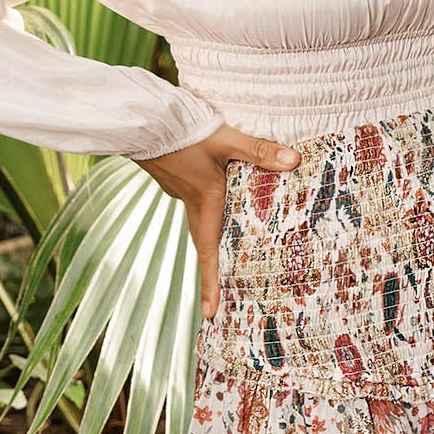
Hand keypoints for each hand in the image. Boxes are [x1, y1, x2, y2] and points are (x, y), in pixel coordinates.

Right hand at [135, 126, 301, 320]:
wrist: (140, 119)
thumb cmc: (181, 132)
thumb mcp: (224, 139)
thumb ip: (258, 150)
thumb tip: (294, 160)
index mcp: (205, 202)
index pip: (208, 252)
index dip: (210, 284)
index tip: (211, 313)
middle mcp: (191, 201)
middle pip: (204, 242)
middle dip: (212, 268)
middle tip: (221, 291)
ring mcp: (180, 188)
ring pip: (200, 219)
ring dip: (213, 235)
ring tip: (231, 244)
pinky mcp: (176, 174)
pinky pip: (196, 199)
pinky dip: (209, 206)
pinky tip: (220, 191)